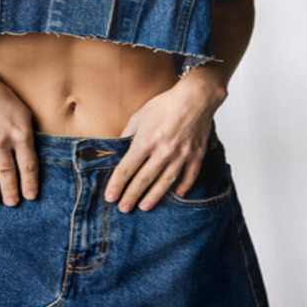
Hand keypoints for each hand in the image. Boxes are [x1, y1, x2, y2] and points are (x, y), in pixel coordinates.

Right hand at [0, 71, 38, 206]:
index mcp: (20, 134)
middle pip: (7, 172)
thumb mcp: (23, 110)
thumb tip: (32, 149)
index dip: (30, 183)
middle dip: (11, 190)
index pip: (28, 165)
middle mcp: (1, 141)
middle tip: (12, 204)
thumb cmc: (0, 93)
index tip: (31, 196)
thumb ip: (27, 131)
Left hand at [103, 81, 224, 212]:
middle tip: (123, 208)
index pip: (127, 168)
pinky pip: (189, 176)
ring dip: (153, 197)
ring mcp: (181, 155)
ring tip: (144, 207)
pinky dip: (183, 186)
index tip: (110, 196)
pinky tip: (177, 194)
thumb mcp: (139, 116)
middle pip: (143, 179)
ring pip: (165, 182)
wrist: (195, 97)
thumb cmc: (166, 104)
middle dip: (131, 195)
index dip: (117, 184)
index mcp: (146, 141)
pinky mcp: (196, 155)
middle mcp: (163, 151)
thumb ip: (128, 134)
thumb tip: (119, 148)